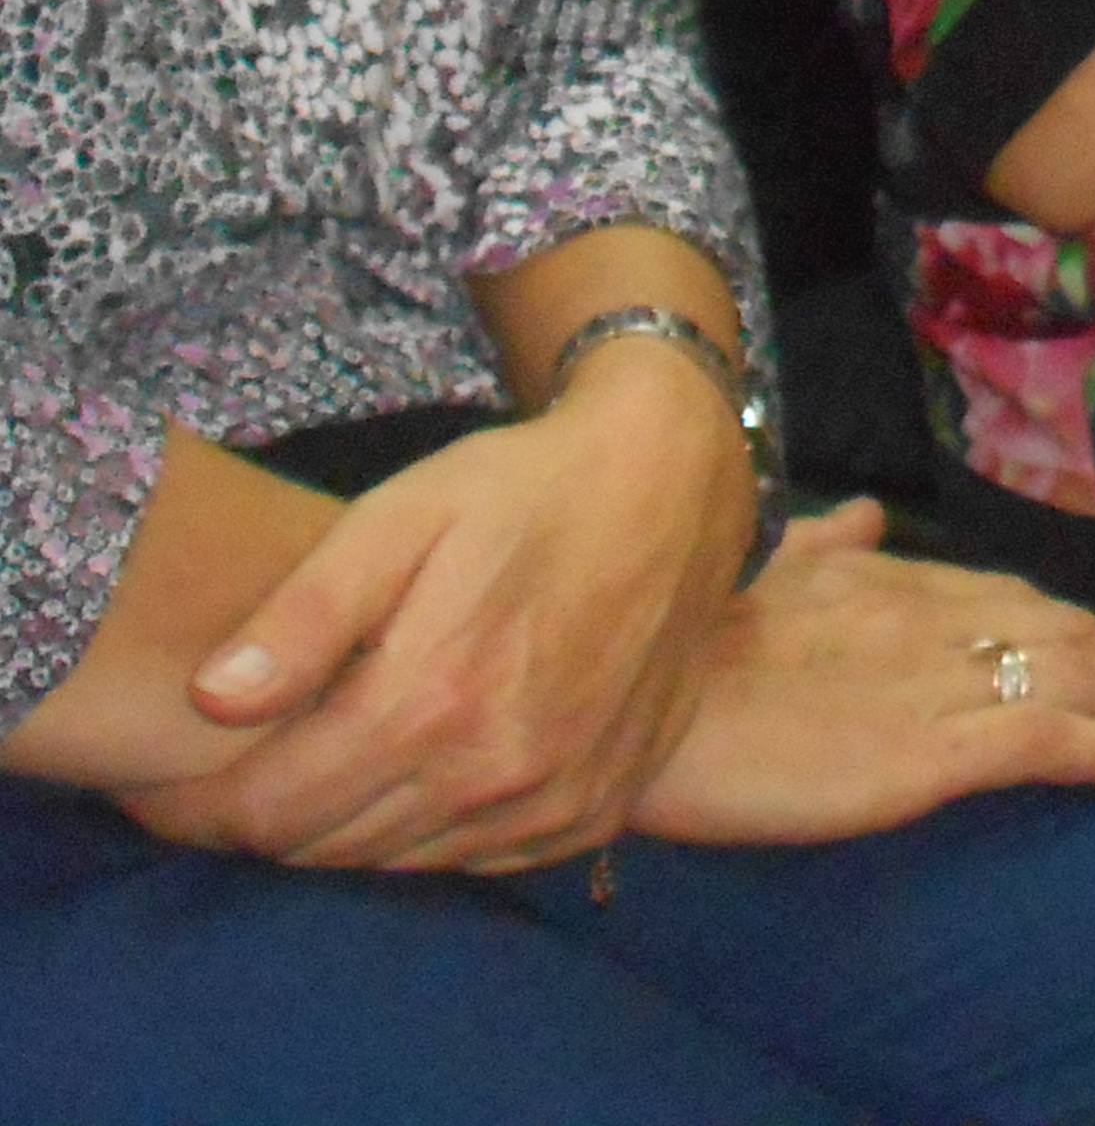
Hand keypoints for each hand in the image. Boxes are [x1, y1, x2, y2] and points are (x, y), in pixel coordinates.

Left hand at [132, 341, 751, 872]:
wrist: (676, 483)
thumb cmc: (526, 487)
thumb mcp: (401, 514)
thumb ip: (304, 614)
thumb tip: (211, 701)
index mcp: (432, 701)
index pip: (268, 814)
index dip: (198, 808)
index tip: (167, 785)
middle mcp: (495, 771)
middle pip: (324, 848)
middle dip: (267, 816)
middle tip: (249, 764)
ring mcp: (555, 799)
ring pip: (395, 863)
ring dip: (347, 825)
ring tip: (331, 760)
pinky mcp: (598, 808)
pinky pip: (474, 861)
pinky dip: (428, 832)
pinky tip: (425, 768)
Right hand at [631, 506, 1094, 844]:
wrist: (628, 687)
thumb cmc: (677, 640)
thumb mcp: (759, 567)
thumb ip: (820, 543)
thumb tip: (857, 514)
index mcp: (899, 580)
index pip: (1022, 604)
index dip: (1091, 630)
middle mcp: (939, 619)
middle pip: (1074, 634)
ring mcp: (941, 681)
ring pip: (1085, 677)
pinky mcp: (930, 748)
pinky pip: (1051, 741)